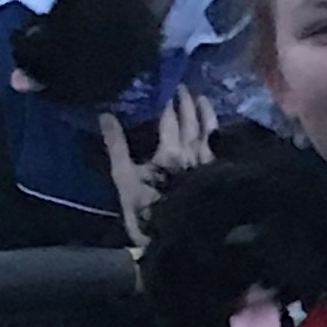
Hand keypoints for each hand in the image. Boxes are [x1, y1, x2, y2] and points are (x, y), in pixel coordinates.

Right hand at [105, 87, 218, 246]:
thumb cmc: (145, 212)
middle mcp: (193, 152)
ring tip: (203, 99)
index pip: (169, 117)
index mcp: (170, 150)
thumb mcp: (124, 179)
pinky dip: (219, 135)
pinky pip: (220, 149)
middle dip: (186, 102)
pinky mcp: (218, 176)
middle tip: (184, 87)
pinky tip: (219, 132)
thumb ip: (116, 146)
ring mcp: (208, 164)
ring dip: (206, 114)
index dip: (168, 99)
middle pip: (191, 121)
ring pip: (210, 132)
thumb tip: (106, 115)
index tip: (167, 84)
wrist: (177, 242)